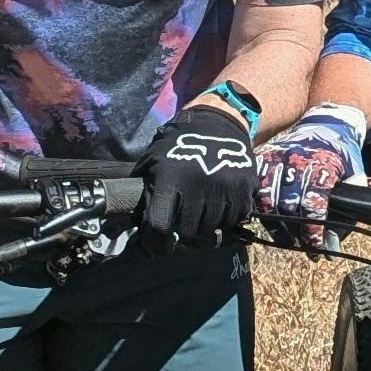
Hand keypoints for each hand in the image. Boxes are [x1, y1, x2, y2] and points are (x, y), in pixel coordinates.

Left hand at [136, 100, 256, 249]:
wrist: (217, 123)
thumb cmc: (178, 145)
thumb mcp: (153, 160)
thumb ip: (143, 188)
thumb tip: (126, 220)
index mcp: (170, 178)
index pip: (159, 225)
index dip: (156, 242)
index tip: (158, 247)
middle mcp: (197, 184)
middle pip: (188, 231)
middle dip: (183, 235)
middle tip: (182, 229)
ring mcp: (223, 187)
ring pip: (212, 229)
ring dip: (205, 229)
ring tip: (200, 219)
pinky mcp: (244, 188)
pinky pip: (234, 220)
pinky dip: (225, 221)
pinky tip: (218, 211)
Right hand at [256, 104, 365, 253]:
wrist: (325, 122)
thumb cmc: (342, 152)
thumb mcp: (355, 172)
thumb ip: (351, 202)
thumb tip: (337, 240)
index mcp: (322, 164)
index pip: (313, 205)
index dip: (313, 231)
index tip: (317, 249)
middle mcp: (297, 160)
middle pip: (288, 206)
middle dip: (296, 233)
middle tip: (305, 248)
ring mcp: (277, 158)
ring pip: (268, 199)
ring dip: (277, 225)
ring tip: (288, 240)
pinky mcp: (264, 157)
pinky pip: (256, 187)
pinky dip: (261, 207)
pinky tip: (271, 220)